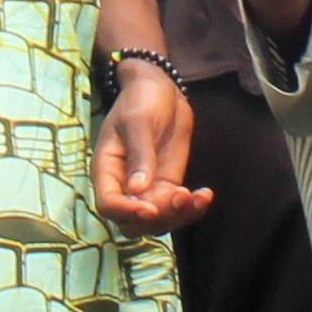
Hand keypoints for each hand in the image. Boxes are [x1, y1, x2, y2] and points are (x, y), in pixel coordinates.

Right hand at [92, 62, 207, 233]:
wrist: (161, 88)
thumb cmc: (140, 99)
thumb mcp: (138, 120)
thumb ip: (139, 153)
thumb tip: (138, 189)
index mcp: (107, 169)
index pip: (108, 204)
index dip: (126, 212)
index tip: (150, 209)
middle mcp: (123, 185)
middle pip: (132, 222)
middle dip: (156, 219)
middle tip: (179, 198)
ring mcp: (146, 188)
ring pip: (157, 221)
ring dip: (178, 216)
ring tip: (198, 197)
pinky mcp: (166, 185)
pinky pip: (175, 208)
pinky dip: (191, 208)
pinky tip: (205, 194)